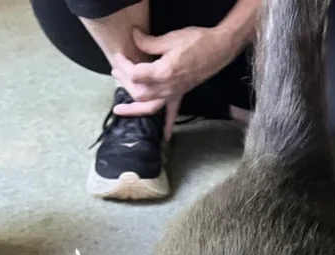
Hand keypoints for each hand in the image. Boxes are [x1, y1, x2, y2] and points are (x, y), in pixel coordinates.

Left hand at [112, 26, 236, 137]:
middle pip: (138, 92)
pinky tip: (165, 137)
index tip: (118, 55)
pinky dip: (168, 126)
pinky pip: (173, 114)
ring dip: (134, 109)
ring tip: (120, 109)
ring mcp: (174, 93)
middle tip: (116, 71)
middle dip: (124, 83)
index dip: (124, 64)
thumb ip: (149, 42)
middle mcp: (167, 87)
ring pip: (150, 107)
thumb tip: (134, 37)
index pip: (135, 73)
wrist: (218, 49)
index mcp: (163, 72)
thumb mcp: (170, 38)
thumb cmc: (196, 41)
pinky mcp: (180, 94)